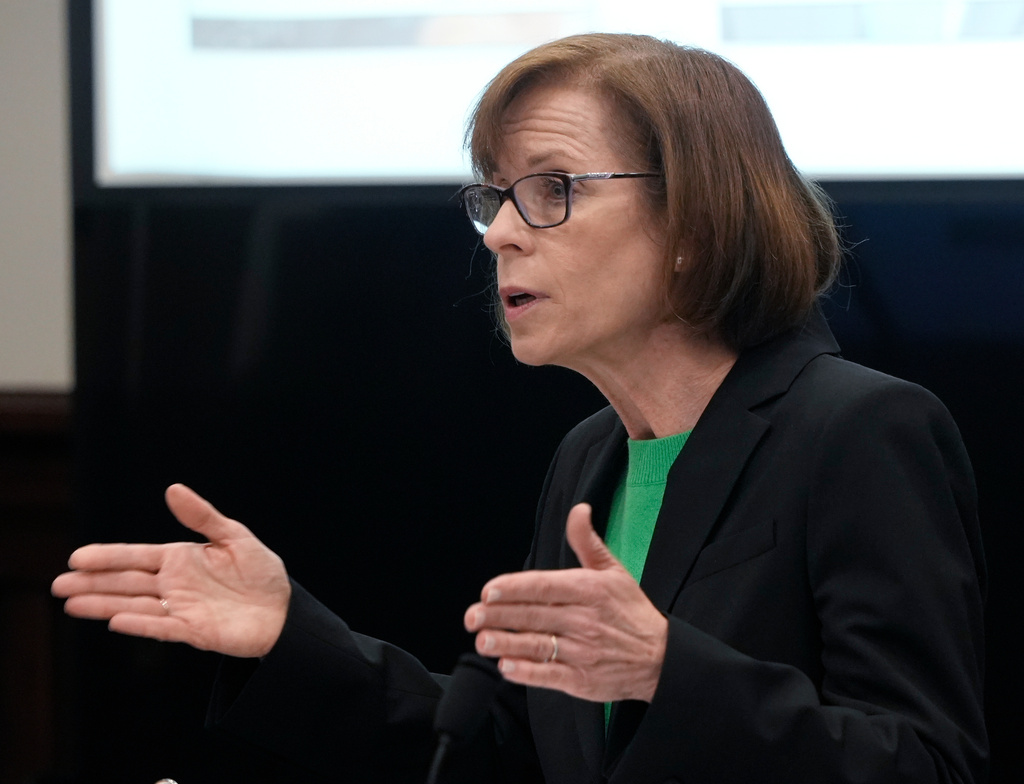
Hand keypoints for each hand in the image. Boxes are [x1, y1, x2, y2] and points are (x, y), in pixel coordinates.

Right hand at [51, 484, 290, 657]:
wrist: (285, 610)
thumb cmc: (262, 572)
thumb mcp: (235, 537)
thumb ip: (203, 516)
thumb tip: (172, 489)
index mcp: (181, 559)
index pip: (137, 556)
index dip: (108, 557)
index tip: (77, 557)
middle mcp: (175, 585)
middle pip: (127, 582)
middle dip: (93, 582)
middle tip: (58, 584)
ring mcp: (181, 609)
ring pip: (134, 606)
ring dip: (104, 604)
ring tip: (72, 604)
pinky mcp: (194, 631)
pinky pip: (162, 627)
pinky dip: (140, 624)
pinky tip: (116, 620)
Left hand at [464, 503, 667, 702]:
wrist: (661, 658)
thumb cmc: (630, 610)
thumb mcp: (614, 570)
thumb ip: (587, 541)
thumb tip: (579, 509)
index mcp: (590, 590)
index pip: (545, 586)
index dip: (514, 588)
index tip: (489, 591)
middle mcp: (586, 620)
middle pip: (535, 616)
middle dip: (500, 616)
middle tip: (471, 616)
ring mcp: (584, 652)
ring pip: (539, 646)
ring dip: (507, 644)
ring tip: (482, 641)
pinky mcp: (583, 681)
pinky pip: (550, 675)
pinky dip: (527, 672)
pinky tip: (506, 666)